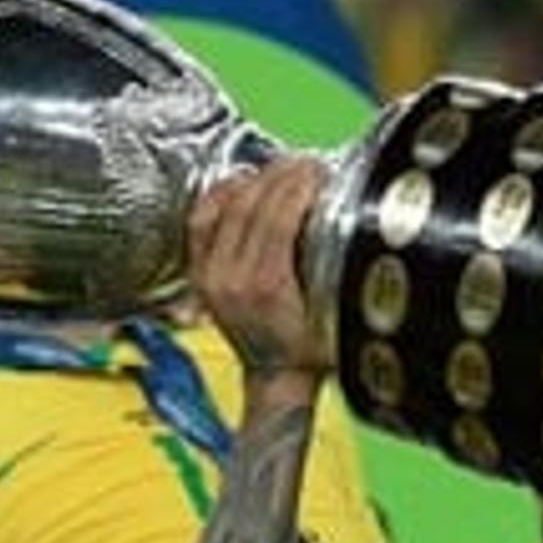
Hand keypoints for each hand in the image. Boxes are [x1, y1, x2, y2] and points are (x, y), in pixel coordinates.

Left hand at [185, 158, 330, 384]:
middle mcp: (230, 278)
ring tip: (279, 170)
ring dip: (254, 179)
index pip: (278, 213)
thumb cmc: (309, 350)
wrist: (276, 377)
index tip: (319, 171)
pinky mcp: (199, 274)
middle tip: (305, 165)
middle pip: (251, 202)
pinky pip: (201, 219)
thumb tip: (343, 212)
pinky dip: (220, 194)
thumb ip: (338, 268)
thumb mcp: (335, 310)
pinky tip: (240, 183)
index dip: (300, 183)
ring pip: (225, 205)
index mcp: (266, 286)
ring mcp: (210, 275)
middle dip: (281, 174)